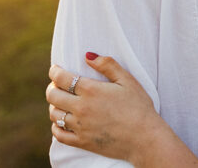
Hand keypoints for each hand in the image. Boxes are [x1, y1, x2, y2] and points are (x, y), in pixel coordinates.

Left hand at [47, 53, 197, 166]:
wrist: (144, 137)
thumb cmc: (139, 106)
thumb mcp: (128, 80)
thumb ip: (108, 65)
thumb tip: (88, 55)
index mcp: (91, 91)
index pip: (62, 78)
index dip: (54, 71)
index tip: (55, 69)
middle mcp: (81, 108)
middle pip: (53, 96)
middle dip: (52, 87)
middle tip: (57, 85)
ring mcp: (80, 126)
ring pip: (54, 115)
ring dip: (54, 106)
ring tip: (61, 102)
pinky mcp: (81, 142)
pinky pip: (58, 134)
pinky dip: (56, 126)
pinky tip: (62, 121)